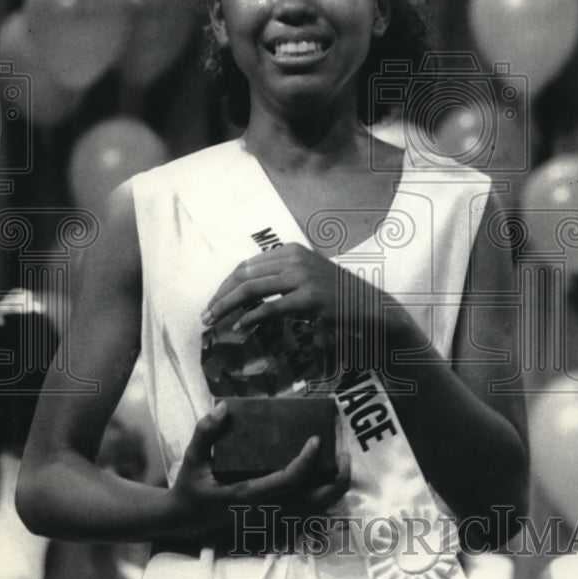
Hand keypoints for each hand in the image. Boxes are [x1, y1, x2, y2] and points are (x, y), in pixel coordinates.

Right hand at [168, 401, 350, 541]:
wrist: (184, 522)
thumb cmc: (191, 486)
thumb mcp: (192, 458)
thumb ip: (205, 432)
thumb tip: (223, 407)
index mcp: (246, 496)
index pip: (286, 482)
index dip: (305, 462)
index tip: (316, 439)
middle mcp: (264, 512)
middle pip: (312, 503)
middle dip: (334, 481)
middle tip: (344, 455)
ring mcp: (270, 521)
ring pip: (313, 512)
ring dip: (332, 490)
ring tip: (340, 463)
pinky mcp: (272, 524)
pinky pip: (306, 514)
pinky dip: (322, 498)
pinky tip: (326, 478)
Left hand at [201, 242, 364, 331]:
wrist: (371, 308)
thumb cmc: (339, 297)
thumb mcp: (307, 280)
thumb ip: (281, 280)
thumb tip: (246, 294)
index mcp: (292, 250)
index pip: (247, 265)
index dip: (226, 284)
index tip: (214, 301)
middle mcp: (295, 259)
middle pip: (244, 274)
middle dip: (221, 295)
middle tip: (206, 314)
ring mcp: (302, 277)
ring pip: (251, 288)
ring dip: (226, 306)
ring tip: (213, 321)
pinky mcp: (309, 298)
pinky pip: (269, 308)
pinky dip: (250, 318)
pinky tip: (240, 328)